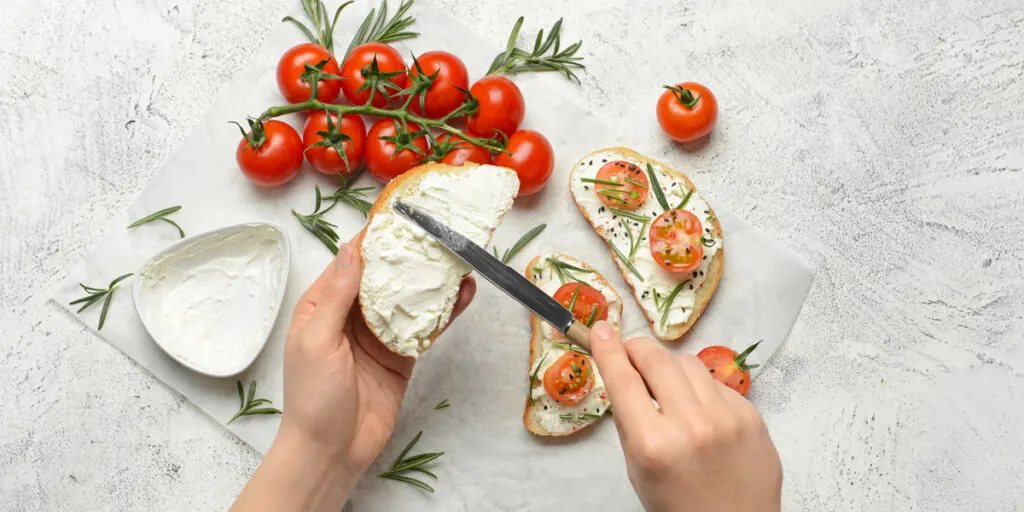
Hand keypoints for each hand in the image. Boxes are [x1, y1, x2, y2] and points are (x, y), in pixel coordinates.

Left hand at [282, 232, 475, 479]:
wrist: (331, 451)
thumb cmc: (313, 397)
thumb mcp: (317, 340)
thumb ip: (337, 295)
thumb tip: (353, 249)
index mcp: (323, 305)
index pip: (352, 261)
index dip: (375, 238)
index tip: (401, 215)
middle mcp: (352, 314)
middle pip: (385, 275)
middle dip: (410, 253)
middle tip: (439, 229)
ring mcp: (380, 334)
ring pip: (410, 298)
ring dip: (433, 279)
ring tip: (460, 256)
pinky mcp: (403, 355)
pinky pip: (426, 327)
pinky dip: (445, 311)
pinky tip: (464, 294)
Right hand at [589, 322, 781, 511]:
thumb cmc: (679, 507)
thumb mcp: (639, 471)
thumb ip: (631, 423)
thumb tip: (625, 375)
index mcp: (653, 444)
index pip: (623, 380)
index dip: (608, 349)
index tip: (601, 329)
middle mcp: (691, 425)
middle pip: (657, 359)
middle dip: (637, 349)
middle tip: (630, 353)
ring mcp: (726, 418)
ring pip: (688, 363)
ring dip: (669, 368)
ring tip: (667, 390)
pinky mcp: (750, 415)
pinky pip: (716, 384)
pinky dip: (700, 390)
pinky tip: (699, 412)